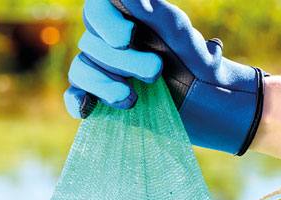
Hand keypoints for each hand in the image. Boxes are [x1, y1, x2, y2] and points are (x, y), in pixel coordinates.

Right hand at [64, 0, 266, 155]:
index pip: (95, 8)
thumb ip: (153, 11)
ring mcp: (101, 71)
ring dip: (104, 84)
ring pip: (80, 68)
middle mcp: (109, 41)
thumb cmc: (197, 63)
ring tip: (132, 99)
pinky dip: (77, 101)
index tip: (129, 37)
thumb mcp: (180, 34)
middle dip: (123, 62)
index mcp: (126, 18)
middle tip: (155, 73)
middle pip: (90, 42)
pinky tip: (89, 108)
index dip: (105, 22)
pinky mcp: (99, 99)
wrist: (207, 106)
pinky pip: (74, 96)